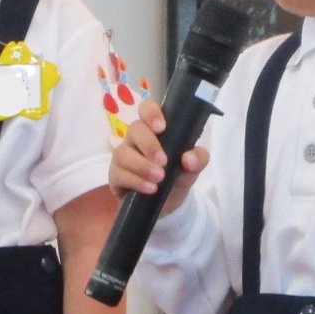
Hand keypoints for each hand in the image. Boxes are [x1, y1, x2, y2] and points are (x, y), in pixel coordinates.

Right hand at [107, 98, 207, 216]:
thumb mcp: (193, 168)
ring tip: (159, 178)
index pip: (147, 109)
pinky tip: (150, 188)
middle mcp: (136, 138)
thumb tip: (189, 158)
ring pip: (123, 152)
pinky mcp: (115, 175)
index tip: (161, 127)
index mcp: (155, 129)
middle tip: (164, 162)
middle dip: (149, 144)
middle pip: (134, 129)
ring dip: (142, 166)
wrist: (166, 204)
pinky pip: (118, 174)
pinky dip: (136, 181)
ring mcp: (123, 156)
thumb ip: (198, 159)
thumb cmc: (177, 176)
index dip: (151, 113)